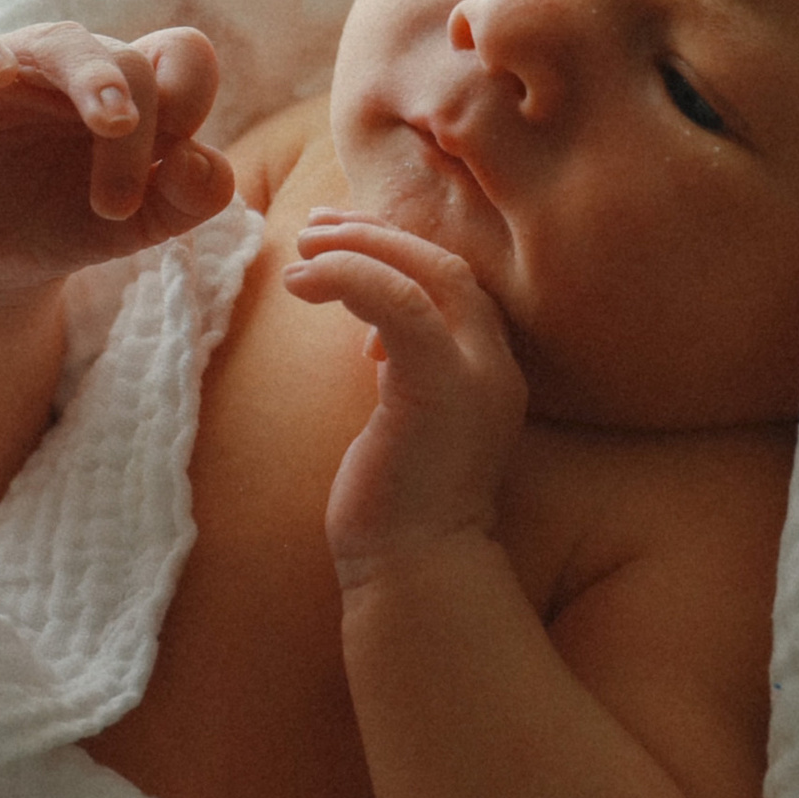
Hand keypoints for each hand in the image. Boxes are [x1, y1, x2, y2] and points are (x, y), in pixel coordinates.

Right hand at [0, 17, 233, 301]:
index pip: (181, 54)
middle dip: (136, 137)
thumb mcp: (140, 226)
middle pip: (130, 61)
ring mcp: (15, 68)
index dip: (191, 94)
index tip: (176, 163)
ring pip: (62, 41)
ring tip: (113, 123)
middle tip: (118, 205)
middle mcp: (77, 68)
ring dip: (95, 80)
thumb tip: (202, 161)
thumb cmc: (68, 225)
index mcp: (134, 92)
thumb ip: (189, 199)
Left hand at [285, 212, 527, 582]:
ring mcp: (475, 376)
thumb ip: (403, 377)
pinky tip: (303, 280)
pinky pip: (397, 304)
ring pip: (425, 274)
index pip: (454, 284)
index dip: (399, 250)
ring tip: (305, 244)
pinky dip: (349, 278)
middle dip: (377, 236)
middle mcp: (495, 368)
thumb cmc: (396, 510)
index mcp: (490, 373)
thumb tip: (371, 342)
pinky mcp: (438, 387)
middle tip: (318, 226)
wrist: (414, 571)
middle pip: (445, 266)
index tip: (345, 237)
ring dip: (360, 247)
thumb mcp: (405, 425)